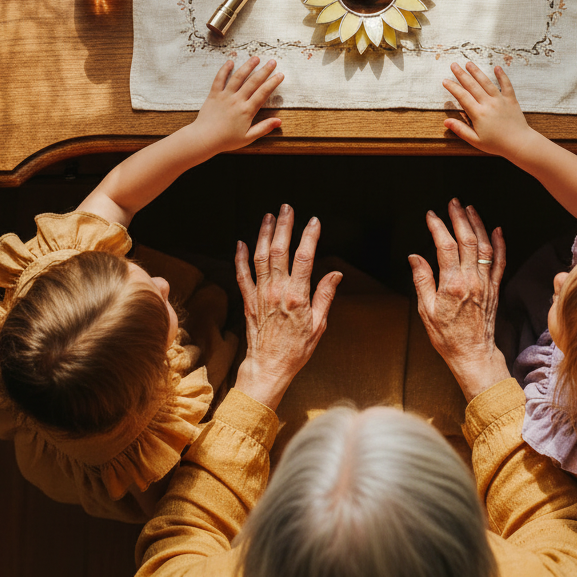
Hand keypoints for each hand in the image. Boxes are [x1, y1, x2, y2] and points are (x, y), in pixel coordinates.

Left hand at [189, 57, 282, 158]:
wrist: (204, 139)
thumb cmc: (226, 140)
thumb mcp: (248, 137)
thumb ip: (264, 128)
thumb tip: (279, 121)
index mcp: (247, 111)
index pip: (263, 93)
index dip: (273, 83)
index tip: (280, 75)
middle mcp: (237, 100)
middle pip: (253, 82)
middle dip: (264, 70)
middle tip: (272, 62)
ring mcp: (225, 96)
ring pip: (238, 77)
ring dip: (247, 66)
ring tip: (256, 58)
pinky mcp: (214, 94)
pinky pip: (219, 79)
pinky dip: (224, 69)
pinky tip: (230, 62)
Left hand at [234, 206, 341, 409]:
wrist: (268, 368)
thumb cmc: (297, 350)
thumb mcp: (319, 325)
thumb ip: (325, 296)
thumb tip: (336, 274)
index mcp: (297, 296)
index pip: (305, 258)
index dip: (310, 236)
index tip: (314, 221)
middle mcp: (276, 292)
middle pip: (279, 251)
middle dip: (284, 226)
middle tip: (287, 207)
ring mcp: (260, 295)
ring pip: (260, 257)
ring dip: (264, 234)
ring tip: (268, 217)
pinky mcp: (248, 301)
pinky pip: (241, 275)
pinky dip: (240, 257)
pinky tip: (242, 242)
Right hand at [409, 200, 508, 400]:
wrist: (473, 353)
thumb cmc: (447, 335)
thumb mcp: (426, 310)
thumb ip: (422, 280)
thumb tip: (415, 257)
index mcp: (452, 285)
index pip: (445, 247)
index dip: (438, 227)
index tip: (431, 215)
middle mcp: (472, 280)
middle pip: (467, 241)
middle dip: (459, 218)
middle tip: (453, 203)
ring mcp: (486, 283)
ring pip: (484, 246)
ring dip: (478, 225)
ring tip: (470, 209)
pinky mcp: (495, 288)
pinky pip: (499, 261)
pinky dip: (499, 243)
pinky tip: (496, 230)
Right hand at [443, 62, 534, 160]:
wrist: (519, 143)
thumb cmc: (496, 144)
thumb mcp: (475, 140)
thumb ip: (460, 129)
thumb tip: (446, 121)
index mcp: (478, 114)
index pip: (462, 96)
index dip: (453, 87)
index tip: (445, 81)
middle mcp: (488, 104)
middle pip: (472, 86)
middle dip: (461, 74)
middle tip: (454, 65)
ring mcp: (500, 100)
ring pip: (486, 82)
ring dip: (477, 72)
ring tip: (469, 63)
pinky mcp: (511, 100)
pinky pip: (506, 85)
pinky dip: (502, 75)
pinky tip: (497, 67)